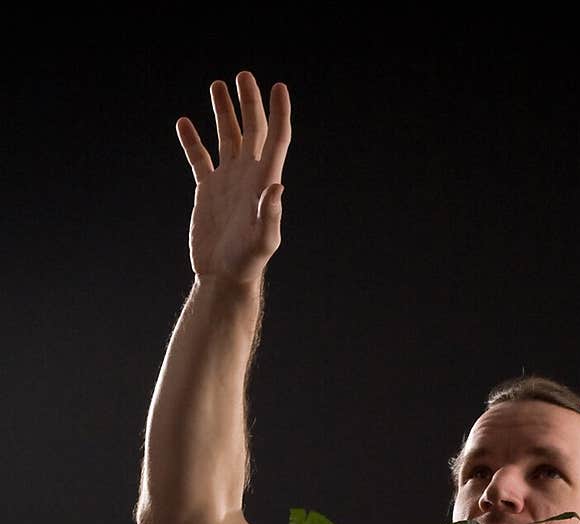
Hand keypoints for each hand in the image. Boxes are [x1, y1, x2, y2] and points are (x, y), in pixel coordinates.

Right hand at [175, 71, 291, 285]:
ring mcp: (228, 181)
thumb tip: (277, 188)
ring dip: (223, 111)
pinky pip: (199, 157)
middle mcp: (248, 176)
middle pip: (252, 129)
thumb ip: (271, 215)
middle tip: (243, 75)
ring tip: (217, 85)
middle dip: (249, 101)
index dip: (278, 112)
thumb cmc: (247, 263)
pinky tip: (184, 123)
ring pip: (227, 137)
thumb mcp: (263, 241)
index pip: (276, 138)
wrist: (223, 276)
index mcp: (264, 181)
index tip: (278, 86)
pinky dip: (192, 140)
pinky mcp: (207, 190)